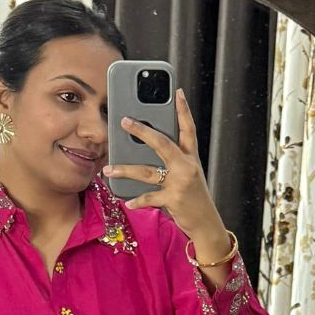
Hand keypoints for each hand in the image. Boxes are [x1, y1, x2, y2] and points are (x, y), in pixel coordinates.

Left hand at [102, 89, 224, 240]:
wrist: (206, 222)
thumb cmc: (193, 196)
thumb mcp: (188, 173)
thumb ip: (172, 160)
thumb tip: (144, 149)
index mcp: (191, 157)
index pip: (188, 128)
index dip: (183, 110)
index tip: (177, 92)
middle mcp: (187, 166)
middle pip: (163, 143)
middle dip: (142, 131)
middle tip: (125, 121)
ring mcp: (180, 182)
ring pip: (147, 172)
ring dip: (125, 170)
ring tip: (108, 170)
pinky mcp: (173, 199)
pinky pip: (149, 198)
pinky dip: (137, 201)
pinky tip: (128, 202)